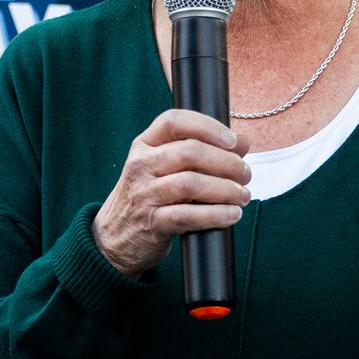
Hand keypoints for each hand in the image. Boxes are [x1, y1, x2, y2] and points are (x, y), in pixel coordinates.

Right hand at [93, 109, 250, 276]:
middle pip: (189, 152)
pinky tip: (232, 215)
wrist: (113, 237)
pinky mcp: (151, 222)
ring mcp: (143, 194)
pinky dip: (215, 215)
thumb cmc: (149, 196)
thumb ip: (203, 151)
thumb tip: (244, 141)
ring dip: (225, 189)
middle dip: (226, 162)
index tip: (233, 141)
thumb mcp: (167, 169)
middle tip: (245, 174)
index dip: (207, 126)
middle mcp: (141, 165)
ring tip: (243, 196)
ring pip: (191, 183)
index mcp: (144, 144)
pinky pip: (188, 216)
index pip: (174, 121)